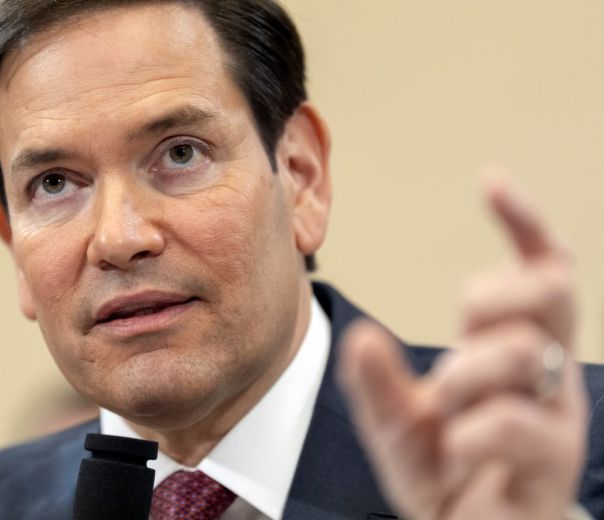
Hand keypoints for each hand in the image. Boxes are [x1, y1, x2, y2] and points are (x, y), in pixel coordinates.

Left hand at [340, 174, 587, 519]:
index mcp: (515, 349)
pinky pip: (521, 424)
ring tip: (445, 401)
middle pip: (548, 291)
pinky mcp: (553, 466)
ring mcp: (555, 418)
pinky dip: (474, 429)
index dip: (525, 222)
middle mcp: (546, 374)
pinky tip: (456, 444)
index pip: (541, 270)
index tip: (491, 179)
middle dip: (493, 293)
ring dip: (470, 369)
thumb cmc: (443, 475)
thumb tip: (361, 336)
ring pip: (527, 352)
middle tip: (459, 322)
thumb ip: (375, 383)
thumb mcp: (396, 423)